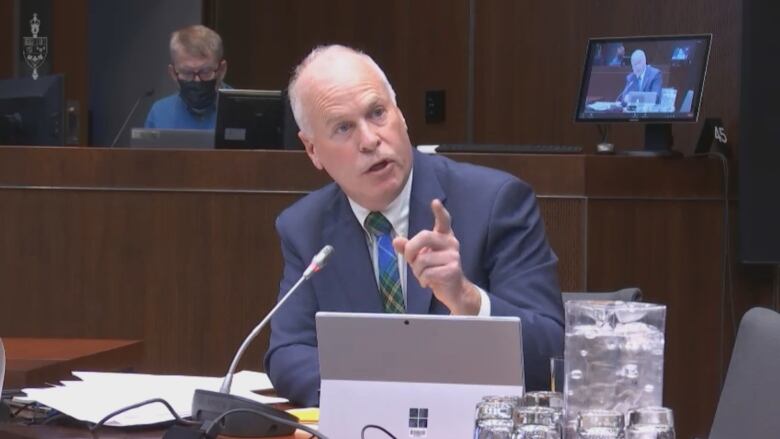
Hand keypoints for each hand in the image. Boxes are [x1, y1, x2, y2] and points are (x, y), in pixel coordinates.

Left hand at [392, 199, 480, 314]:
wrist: (453, 290)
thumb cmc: (435, 270)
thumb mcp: (419, 257)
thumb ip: (408, 248)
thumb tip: (395, 240)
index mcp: (443, 237)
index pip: (443, 221)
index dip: (439, 212)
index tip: (435, 202)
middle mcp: (451, 243)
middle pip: (424, 236)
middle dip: (410, 249)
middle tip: (410, 260)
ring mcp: (454, 256)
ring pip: (422, 260)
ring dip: (417, 271)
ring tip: (425, 275)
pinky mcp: (453, 270)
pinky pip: (427, 273)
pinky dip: (423, 280)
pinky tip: (430, 282)